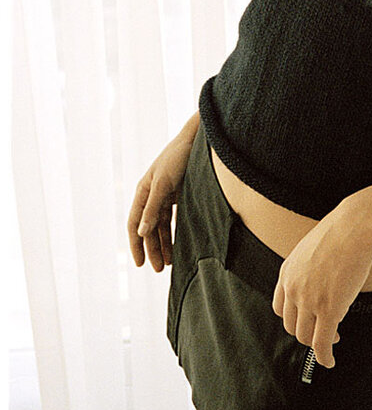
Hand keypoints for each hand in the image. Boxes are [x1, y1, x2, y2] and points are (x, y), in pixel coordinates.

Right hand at [127, 126, 196, 270]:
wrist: (197, 139)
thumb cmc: (178, 156)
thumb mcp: (163, 182)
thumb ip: (152, 207)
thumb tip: (141, 233)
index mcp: (143, 190)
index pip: (135, 223)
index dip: (136, 244)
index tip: (140, 264)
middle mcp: (152, 195)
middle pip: (149, 228)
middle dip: (152, 249)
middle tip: (158, 269)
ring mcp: (166, 195)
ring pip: (161, 226)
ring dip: (164, 243)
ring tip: (170, 262)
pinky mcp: (180, 194)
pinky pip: (174, 218)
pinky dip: (175, 232)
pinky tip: (179, 245)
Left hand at [272, 202, 371, 368]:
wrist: (355, 227)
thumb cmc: (341, 231)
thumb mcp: (312, 248)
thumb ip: (308, 268)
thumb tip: (318, 279)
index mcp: (287, 272)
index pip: (280, 307)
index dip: (293, 318)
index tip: (306, 319)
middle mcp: (293, 288)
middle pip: (291, 325)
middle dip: (306, 331)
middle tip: (322, 330)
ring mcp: (309, 301)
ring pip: (306, 336)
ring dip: (318, 343)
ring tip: (332, 339)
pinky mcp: (328, 310)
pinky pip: (322, 343)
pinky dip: (324, 356)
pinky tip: (330, 360)